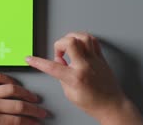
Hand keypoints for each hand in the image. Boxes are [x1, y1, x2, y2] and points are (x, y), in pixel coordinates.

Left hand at [0, 72, 46, 124]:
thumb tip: (7, 124)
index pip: (16, 121)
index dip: (30, 123)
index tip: (37, 123)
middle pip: (18, 106)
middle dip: (34, 110)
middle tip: (42, 112)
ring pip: (12, 90)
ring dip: (25, 93)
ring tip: (32, 97)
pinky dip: (7, 79)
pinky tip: (13, 82)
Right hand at [26, 32, 142, 123]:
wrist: (112, 105)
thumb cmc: (93, 103)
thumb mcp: (70, 94)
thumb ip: (61, 76)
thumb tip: (59, 62)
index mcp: (75, 78)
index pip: (51, 66)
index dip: (37, 62)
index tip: (30, 59)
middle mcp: (85, 66)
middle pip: (69, 42)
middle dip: (59, 44)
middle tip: (59, 53)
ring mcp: (95, 60)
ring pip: (83, 37)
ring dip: (72, 38)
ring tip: (69, 47)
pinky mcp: (101, 58)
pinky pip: (93, 41)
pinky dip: (84, 39)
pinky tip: (81, 46)